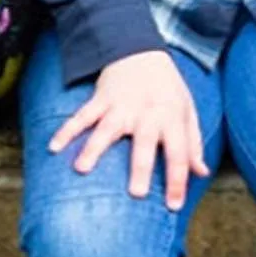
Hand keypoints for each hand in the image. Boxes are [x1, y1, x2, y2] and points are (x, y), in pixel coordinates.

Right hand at [48, 50, 208, 209]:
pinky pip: (81, 116)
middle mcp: (146, 113)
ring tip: (81, 169)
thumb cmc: (167, 87)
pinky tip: (53, 147)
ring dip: (93, 149)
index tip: (174, 206)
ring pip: (106, 128)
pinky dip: (66, 130)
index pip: (178, 153)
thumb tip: (202, 173)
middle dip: (140, 167)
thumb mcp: (187, 110)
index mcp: (171, 118)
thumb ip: (193, 143)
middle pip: (144, 142)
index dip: (178, 180)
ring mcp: (120, 106)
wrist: (140, 51)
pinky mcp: (100, 99)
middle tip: (135, 193)